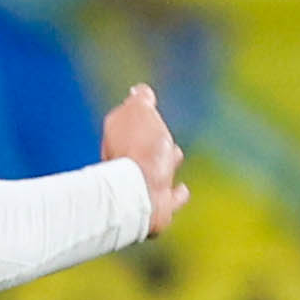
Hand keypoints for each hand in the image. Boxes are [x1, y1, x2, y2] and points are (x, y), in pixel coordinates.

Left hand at [103, 80, 186, 235]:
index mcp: (117, 137)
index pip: (127, 120)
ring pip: (157, 171)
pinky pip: (170, 198)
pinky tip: (182, 191)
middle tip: (164, 137)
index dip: (138, 115)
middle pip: (141, 147)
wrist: (142, 189)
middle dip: (154, 141)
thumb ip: (140, 100)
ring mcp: (140, 186)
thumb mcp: (139, 110)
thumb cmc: (140, 146)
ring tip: (177, 157)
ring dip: (166, 164)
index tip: (146, 109)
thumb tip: (139, 91)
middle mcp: (124, 162)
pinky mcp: (156, 208)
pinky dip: (176, 194)